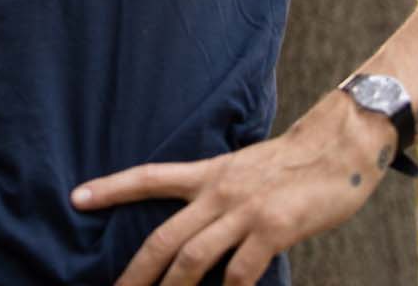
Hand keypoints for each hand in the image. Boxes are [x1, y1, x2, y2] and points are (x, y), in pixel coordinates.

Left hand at [72, 94, 394, 285]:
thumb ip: (217, 194)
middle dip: (135, 273)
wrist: (341, 144)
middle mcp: (219, 190)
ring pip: (194, 259)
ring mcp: (246, 210)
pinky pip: (241, 271)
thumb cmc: (293, 164)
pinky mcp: (275, 226)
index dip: (111, 188)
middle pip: (164, 237)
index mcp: (209, 172)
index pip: (149, 177)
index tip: (76, 198)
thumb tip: (195, 224)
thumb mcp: (244, 169)